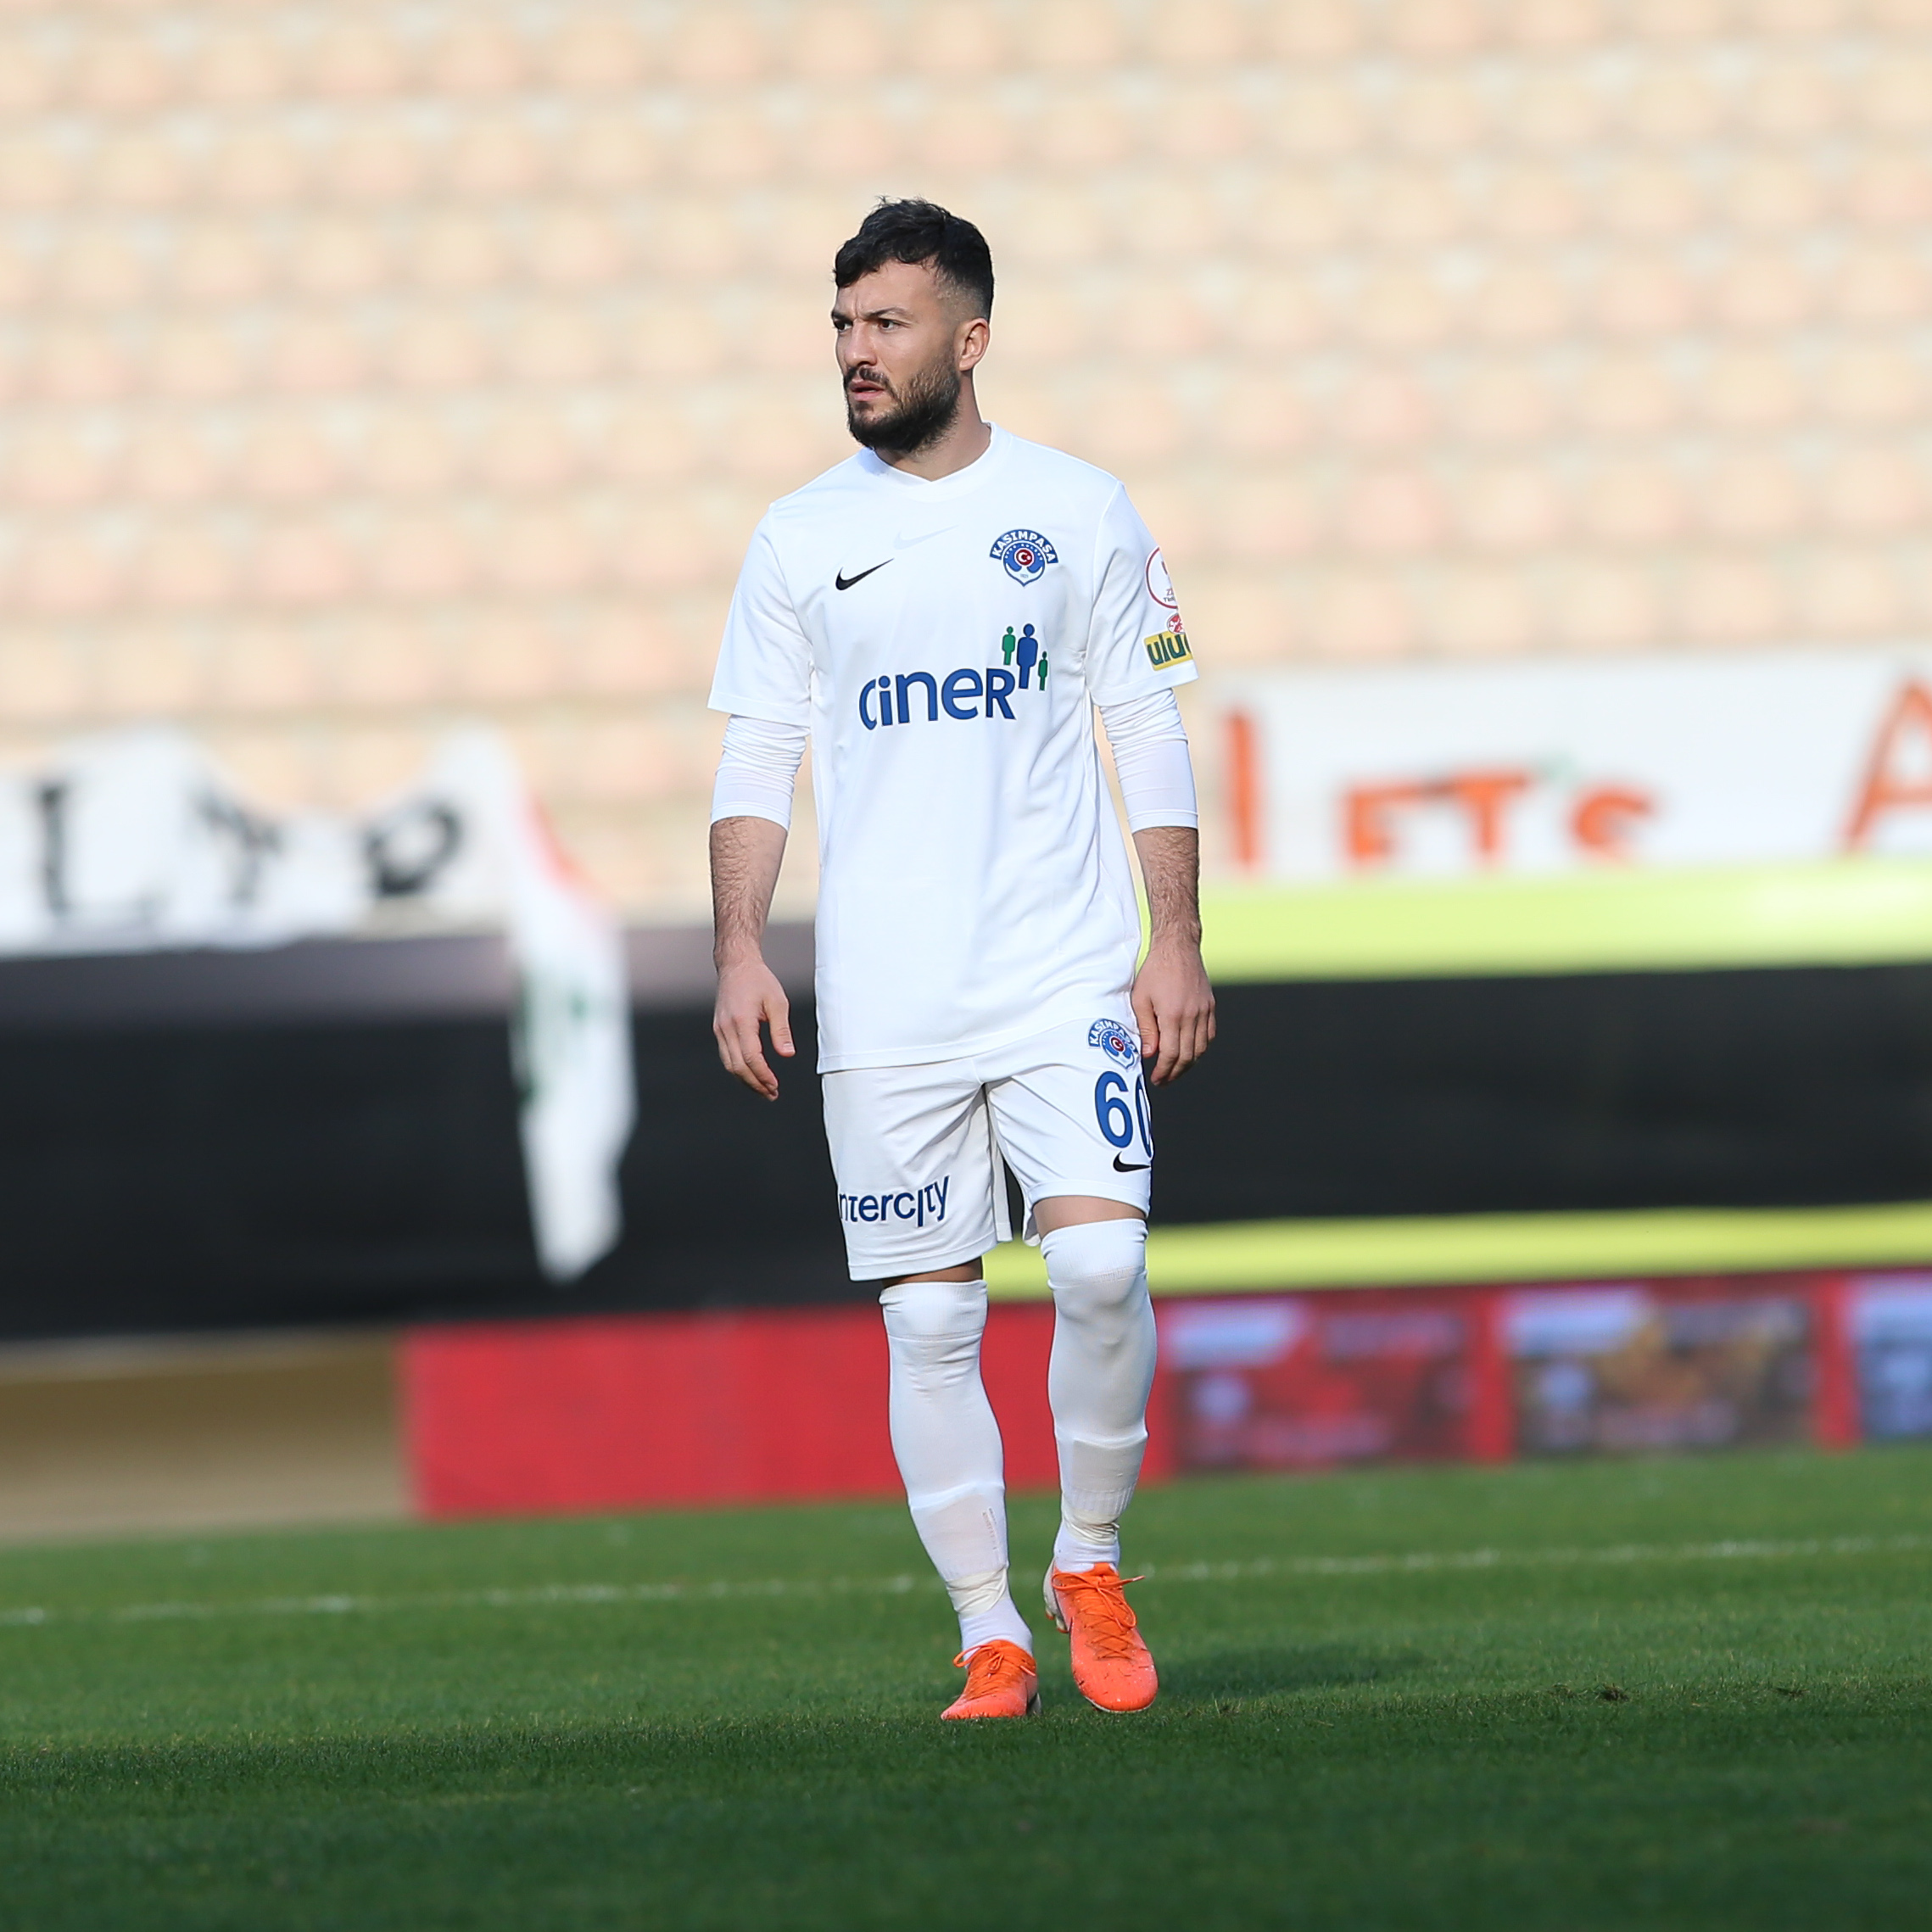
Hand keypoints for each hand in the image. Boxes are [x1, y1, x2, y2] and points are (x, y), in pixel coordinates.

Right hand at [713, 956, 793, 1099]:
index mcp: (741, 1021)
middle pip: (738, 1067)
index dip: (763, 1076)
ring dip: (746, 1080)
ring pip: (729, 1064)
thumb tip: (787, 1055)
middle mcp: (726, 1028)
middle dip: (755, 1084)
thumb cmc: (758, 981)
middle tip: (771, 1094)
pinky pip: (726, 1056)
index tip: (775, 1086)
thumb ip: (781, 1030)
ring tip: (763, 1090)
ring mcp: (720, 1030)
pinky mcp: (719, 1030)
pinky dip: (738, 1069)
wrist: (736, 965)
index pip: (751, 1058)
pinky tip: (751, 1074)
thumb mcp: (777, 1002)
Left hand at [1131, 938, 1215, 1085]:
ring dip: (1188, 1063)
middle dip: (1175, 1072)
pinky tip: (1189, 1052)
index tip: (1157, 1079)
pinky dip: (1200, 1048)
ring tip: (1175, 1070)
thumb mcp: (1140, 999)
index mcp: (1173, 1015)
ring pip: (1201, 1048)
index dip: (1164, 1071)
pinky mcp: (1210, 1006)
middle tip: (1164, 1080)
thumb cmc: (1154, 971)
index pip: (1171, 1054)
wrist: (1177, 948)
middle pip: (1188, 1056)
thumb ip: (1146, 1029)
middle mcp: (1192, 1015)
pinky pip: (1209, 1035)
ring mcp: (1204, 1011)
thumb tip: (1150, 1054)